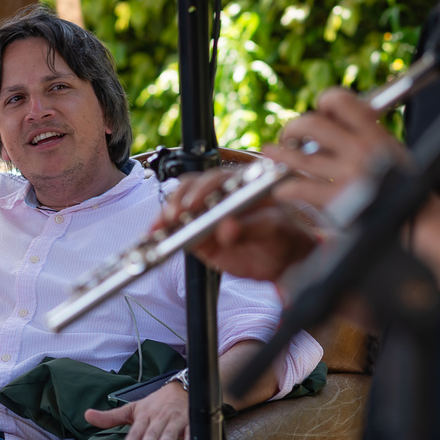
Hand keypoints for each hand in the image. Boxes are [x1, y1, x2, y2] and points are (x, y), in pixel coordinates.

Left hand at [83, 381, 189, 439]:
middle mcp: (158, 417)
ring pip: (171, 431)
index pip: (135, 431)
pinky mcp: (190, 420)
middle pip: (152, 432)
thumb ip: (111, 417)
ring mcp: (175, 418)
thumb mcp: (133, 409)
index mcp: (144, 416)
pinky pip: (191, 430)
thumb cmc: (156, 403)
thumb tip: (87, 415)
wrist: (182, 387)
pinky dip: (190, 439)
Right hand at [154, 169, 317, 281]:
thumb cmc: (283, 235)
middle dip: (180, 201)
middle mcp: (220, 195)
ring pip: (181, 206)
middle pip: (192, 189)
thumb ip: (251, 227)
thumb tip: (226, 228)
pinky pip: (179, 231)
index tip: (195, 203)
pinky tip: (155, 236)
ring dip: (168, 215)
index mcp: (240, 185)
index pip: (217, 179)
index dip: (203, 189)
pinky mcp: (199, 236)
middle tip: (175, 215)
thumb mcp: (273, 229)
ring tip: (161, 227)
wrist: (284, 260)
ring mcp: (207, 214)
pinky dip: (165, 232)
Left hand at [267, 87, 407, 209]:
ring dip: (280, 154)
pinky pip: (300, 188)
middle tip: (290, 134)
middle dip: (294, 126)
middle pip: (312, 123)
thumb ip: (368, 132)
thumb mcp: (392, 149)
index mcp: (373, 134)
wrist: (418, 220)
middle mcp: (358, 151)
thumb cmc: (406, 187)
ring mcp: (345, 175)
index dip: (326, 100)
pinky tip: (283, 190)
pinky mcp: (336, 200)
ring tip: (273, 153)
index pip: (341, 101)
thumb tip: (343, 117)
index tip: (320, 108)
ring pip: (298, 156)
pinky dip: (286, 189)